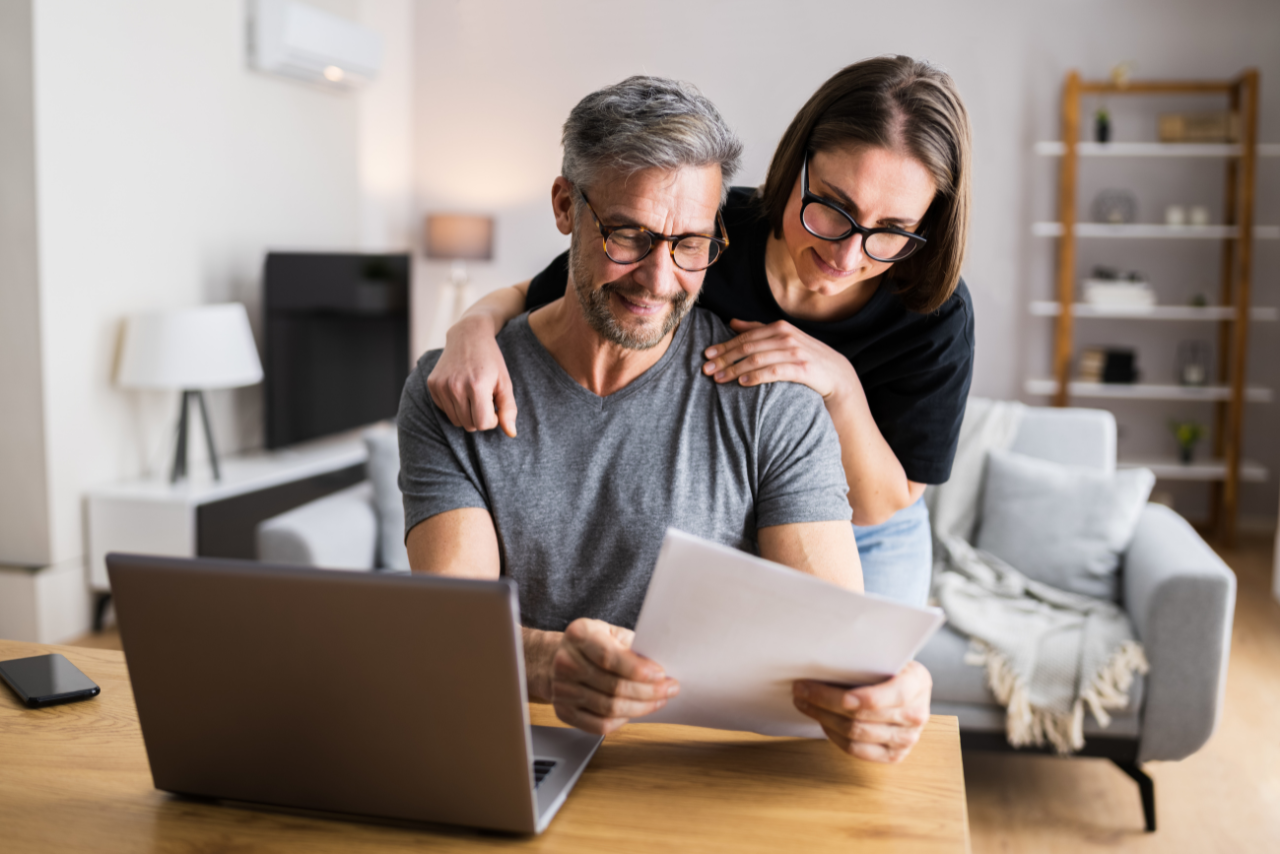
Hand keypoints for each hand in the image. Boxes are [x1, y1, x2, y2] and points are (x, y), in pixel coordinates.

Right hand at [427, 315, 517, 435]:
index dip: (493, 419)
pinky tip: (461, 389)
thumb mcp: (505, 383)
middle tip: (485, 399)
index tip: (495, 405)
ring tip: (474, 395)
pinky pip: (445, 410)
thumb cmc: (491, 360)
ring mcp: (441, 386)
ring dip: (467, 413)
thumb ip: (509, 409)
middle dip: (480, 417)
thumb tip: (511, 433)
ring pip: (456, 421)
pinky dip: (455, 406)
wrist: (468, 334)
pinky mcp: (432, 385)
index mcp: (476, 386)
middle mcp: (455, 387)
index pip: (483, 424)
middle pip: (469, 425)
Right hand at [550, 618, 679, 735]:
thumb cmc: (592, 643)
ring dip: (641, 707)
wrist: (556, 657)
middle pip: (612, 686)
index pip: (609, 657)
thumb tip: (658, 666)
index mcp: (579, 635)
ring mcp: (562, 689)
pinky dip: (622, 721)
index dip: (637, 669)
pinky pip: (599, 725)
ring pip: (609, 708)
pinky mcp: (563, 711)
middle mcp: (566, 662)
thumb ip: (631, 645)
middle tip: (670, 689)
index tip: (661, 674)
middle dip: (648, 691)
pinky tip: (636, 711)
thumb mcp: (610, 631)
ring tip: (659, 700)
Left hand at [702, 319, 856, 401]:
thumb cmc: (806, 358)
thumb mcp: (783, 340)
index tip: (706, 355)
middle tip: (706, 370)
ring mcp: (795, 352)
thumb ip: (758, 330)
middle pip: (747, 347)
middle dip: (724, 358)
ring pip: (756, 359)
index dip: (724, 346)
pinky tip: (741, 383)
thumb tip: (731, 322)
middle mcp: (786, 336)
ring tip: (718, 379)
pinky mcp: (802, 369)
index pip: (745, 336)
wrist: (838, 376)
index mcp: (779, 328)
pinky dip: (755, 376)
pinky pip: (773, 372)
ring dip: (734, 369)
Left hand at [792, 660, 931, 762]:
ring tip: (804, 702)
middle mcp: (916, 714)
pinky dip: (834, 735)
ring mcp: (906, 738)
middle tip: (801, 689)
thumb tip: (823, 660)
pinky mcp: (894, 755)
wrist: (907, 689)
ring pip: (855, 734)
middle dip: (824, 701)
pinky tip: (822, 721)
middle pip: (862, 716)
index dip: (858, 697)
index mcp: (918, 682)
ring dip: (823, 717)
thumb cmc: (889, 668)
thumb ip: (865, 659)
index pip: (890, 695)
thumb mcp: (886, 656)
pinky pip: (856, 750)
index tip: (826, 691)